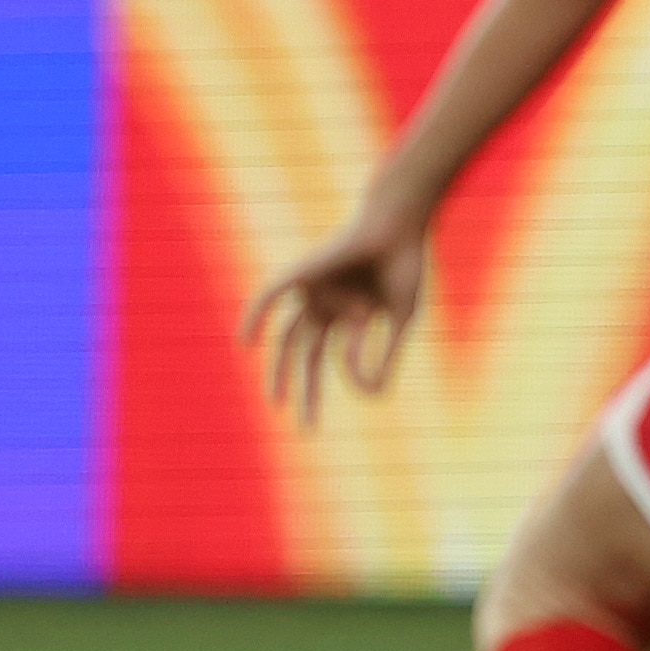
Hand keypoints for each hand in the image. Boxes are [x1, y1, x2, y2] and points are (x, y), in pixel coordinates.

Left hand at [241, 202, 428, 422]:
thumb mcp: (401, 320)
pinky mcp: (302, 273)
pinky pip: (270, 296)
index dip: (354, 371)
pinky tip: (243, 342)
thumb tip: (372, 397)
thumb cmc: (405, 265)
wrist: (400, 224)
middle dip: (304, 388)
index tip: (371, 387)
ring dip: (285, 370)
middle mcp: (323, 303)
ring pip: (295, 337)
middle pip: (304, 352)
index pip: (337, 353)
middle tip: (304, 426)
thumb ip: (385, 356)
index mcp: (347, 313)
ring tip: (276, 402)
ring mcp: (311, 289)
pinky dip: (256, 316)